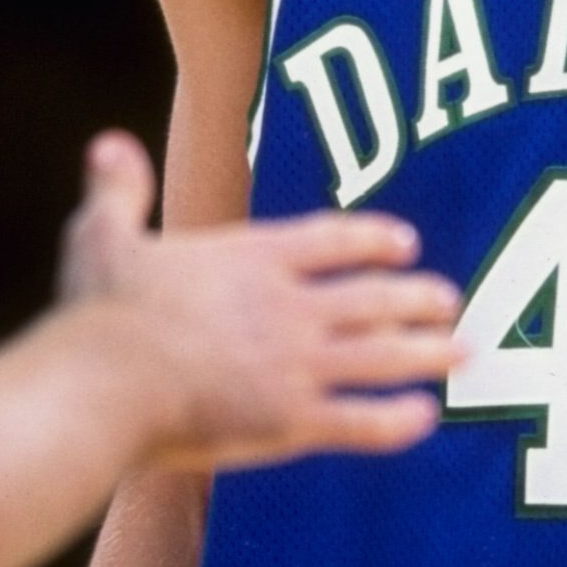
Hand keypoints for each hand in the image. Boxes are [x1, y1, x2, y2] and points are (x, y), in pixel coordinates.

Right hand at [59, 132, 462, 466]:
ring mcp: (299, 365)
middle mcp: (290, 306)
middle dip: (419, 298)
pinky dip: (399, 421)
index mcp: (253, 258)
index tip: (406, 243)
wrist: (108, 384)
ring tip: (464, 351)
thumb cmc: (101, 313)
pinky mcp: (294, 422)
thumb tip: (107, 144)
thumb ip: (117, 190)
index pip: (331, 239)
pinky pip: (364, 422)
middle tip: (452, 300)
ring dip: (429, 352)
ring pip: (385, 355)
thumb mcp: (102, 234)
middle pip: (374, 296)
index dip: (373, 240)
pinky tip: (427, 418)